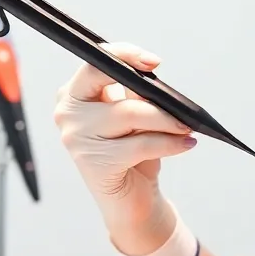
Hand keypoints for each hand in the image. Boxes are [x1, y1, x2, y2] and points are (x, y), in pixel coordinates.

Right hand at [53, 43, 197, 251]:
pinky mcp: (93, 164)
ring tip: (187, 128)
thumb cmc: (134, 151)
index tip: (154, 62)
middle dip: (152, 94)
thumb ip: (136, 93)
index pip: (95, 62)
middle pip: (112, 83)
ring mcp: (76, 138)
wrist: (130, 201)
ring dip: (168, 121)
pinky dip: (169, 143)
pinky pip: (140, 144)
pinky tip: (186, 144)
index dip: (125, 54)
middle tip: (181, 106)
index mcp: (74, 93)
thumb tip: (152, 79)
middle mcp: (67, 112)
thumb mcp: (135, 116)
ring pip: (131, 114)